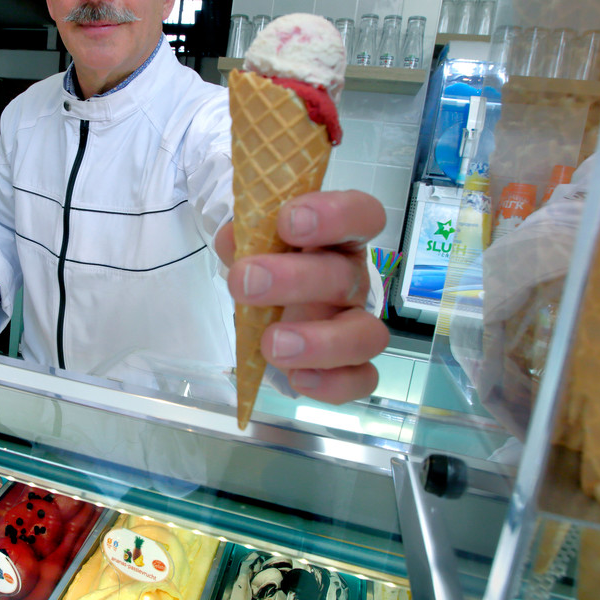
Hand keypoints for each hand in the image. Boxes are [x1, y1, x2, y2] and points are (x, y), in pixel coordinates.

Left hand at [215, 190, 389, 403]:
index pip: (361, 215)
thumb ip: (243, 236)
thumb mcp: (251, 245)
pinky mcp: (352, 367)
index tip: (288, 222)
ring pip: (366, 335)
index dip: (334, 215)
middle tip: (246, 281)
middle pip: (345, 276)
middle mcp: (352, 280)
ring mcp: (356, 325)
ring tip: (272, 344)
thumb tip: (233, 239)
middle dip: (295, 279)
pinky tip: (296, 378)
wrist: (265, 313)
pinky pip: (362, 380)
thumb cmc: (267, 267)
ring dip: (320, 341)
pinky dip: (333, 383)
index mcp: (336, 240)